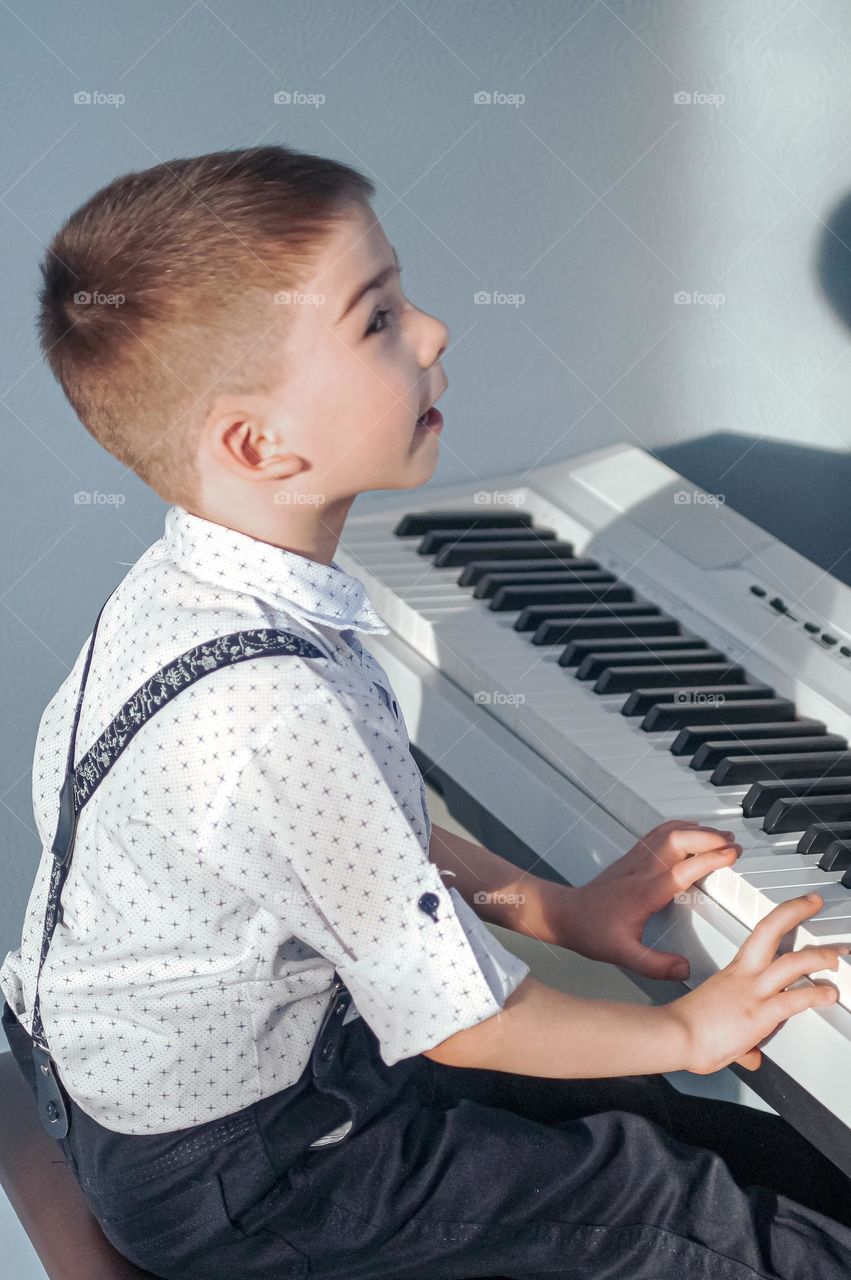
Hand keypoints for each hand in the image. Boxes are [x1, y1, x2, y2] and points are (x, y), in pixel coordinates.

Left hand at [556, 819, 740, 979]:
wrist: (566, 914)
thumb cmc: (592, 932)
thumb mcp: (624, 956)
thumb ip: (656, 965)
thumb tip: (685, 968)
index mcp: (644, 893)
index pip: (682, 869)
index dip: (709, 859)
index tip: (731, 855)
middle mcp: (641, 870)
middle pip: (678, 840)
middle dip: (709, 838)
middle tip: (734, 845)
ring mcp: (636, 859)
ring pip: (669, 832)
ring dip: (696, 830)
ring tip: (721, 836)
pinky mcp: (632, 856)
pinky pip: (658, 833)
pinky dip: (679, 827)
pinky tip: (691, 831)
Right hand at [666, 894, 850, 1073]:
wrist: (675, 1034)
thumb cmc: (686, 1029)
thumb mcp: (718, 1028)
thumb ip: (743, 1045)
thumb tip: (751, 1057)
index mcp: (734, 973)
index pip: (759, 938)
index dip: (778, 921)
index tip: (794, 915)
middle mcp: (745, 975)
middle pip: (770, 929)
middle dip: (795, 911)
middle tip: (813, 902)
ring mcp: (753, 991)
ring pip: (792, 962)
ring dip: (818, 956)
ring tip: (835, 955)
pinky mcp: (760, 1013)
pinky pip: (796, 999)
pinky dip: (816, 994)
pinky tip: (828, 994)